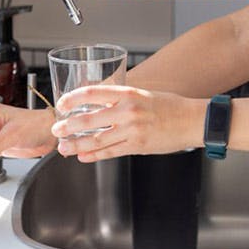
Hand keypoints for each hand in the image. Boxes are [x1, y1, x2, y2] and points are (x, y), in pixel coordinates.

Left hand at [50, 85, 201, 162]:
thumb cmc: (169, 106)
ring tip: (63, 147)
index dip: (72, 98)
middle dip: (68, 126)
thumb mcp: (142, 95)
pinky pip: (110, 152)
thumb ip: (120, 100)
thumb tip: (97, 105)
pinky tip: (83, 156)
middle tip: (56, 129)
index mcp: (128, 94)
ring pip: (96, 140)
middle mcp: (128, 111)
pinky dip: (94, 155)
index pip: (92, 92)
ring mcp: (132, 130)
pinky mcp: (137, 147)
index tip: (62, 103)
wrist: (192, 121)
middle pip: (89, 119)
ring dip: (76, 145)